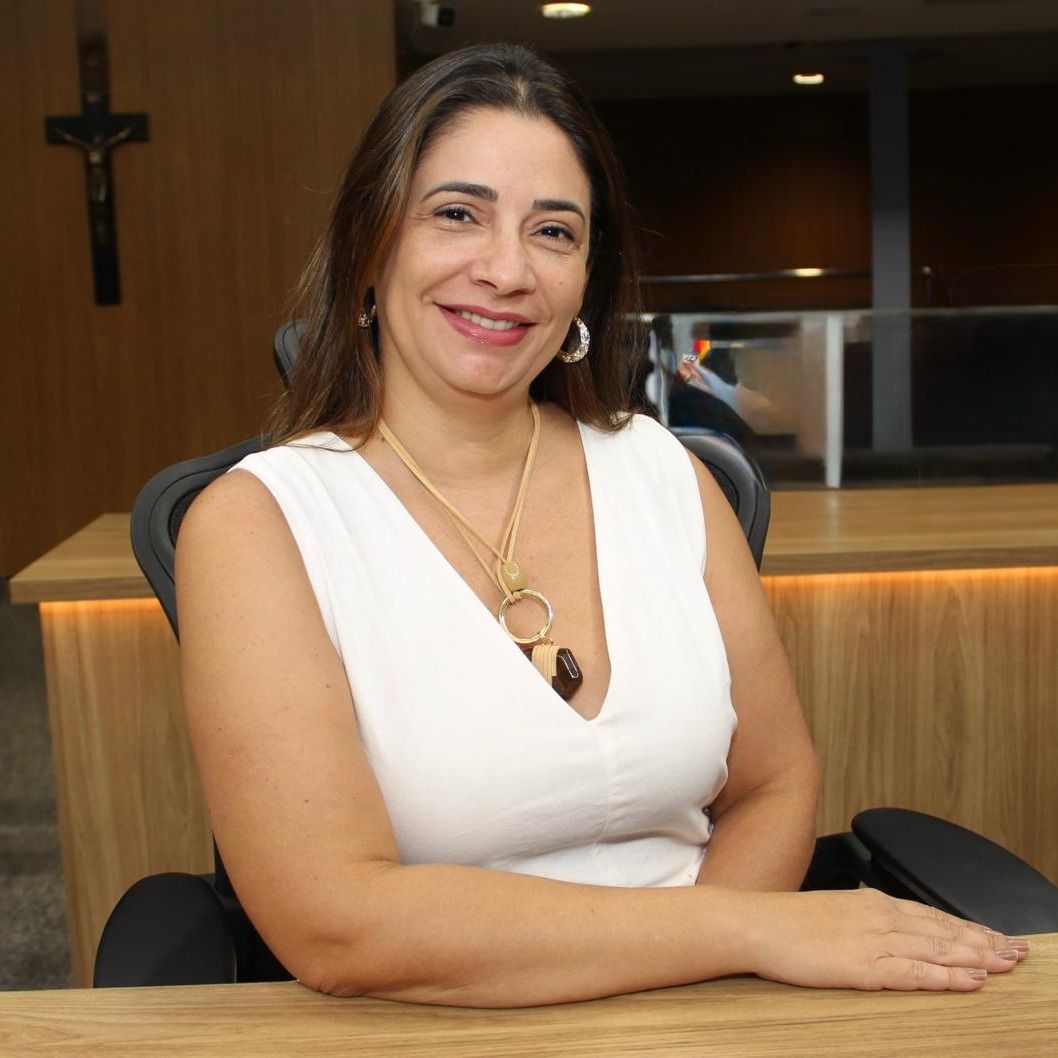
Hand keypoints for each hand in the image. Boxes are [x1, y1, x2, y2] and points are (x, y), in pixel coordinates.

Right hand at [748, 888, 1029, 990]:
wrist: (755, 924)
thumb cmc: (786, 921)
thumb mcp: (831, 910)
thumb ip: (861, 917)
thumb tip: (882, 922)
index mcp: (872, 903)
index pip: (932, 916)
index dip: (968, 927)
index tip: (995, 935)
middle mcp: (880, 917)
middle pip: (944, 931)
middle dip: (984, 941)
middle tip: (1019, 951)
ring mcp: (874, 941)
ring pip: (938, 950)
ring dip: (978, 957)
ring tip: (1007, 964)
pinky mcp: (865, 967)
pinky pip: (916, 973)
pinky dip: (948, 977)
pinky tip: (972, 981)